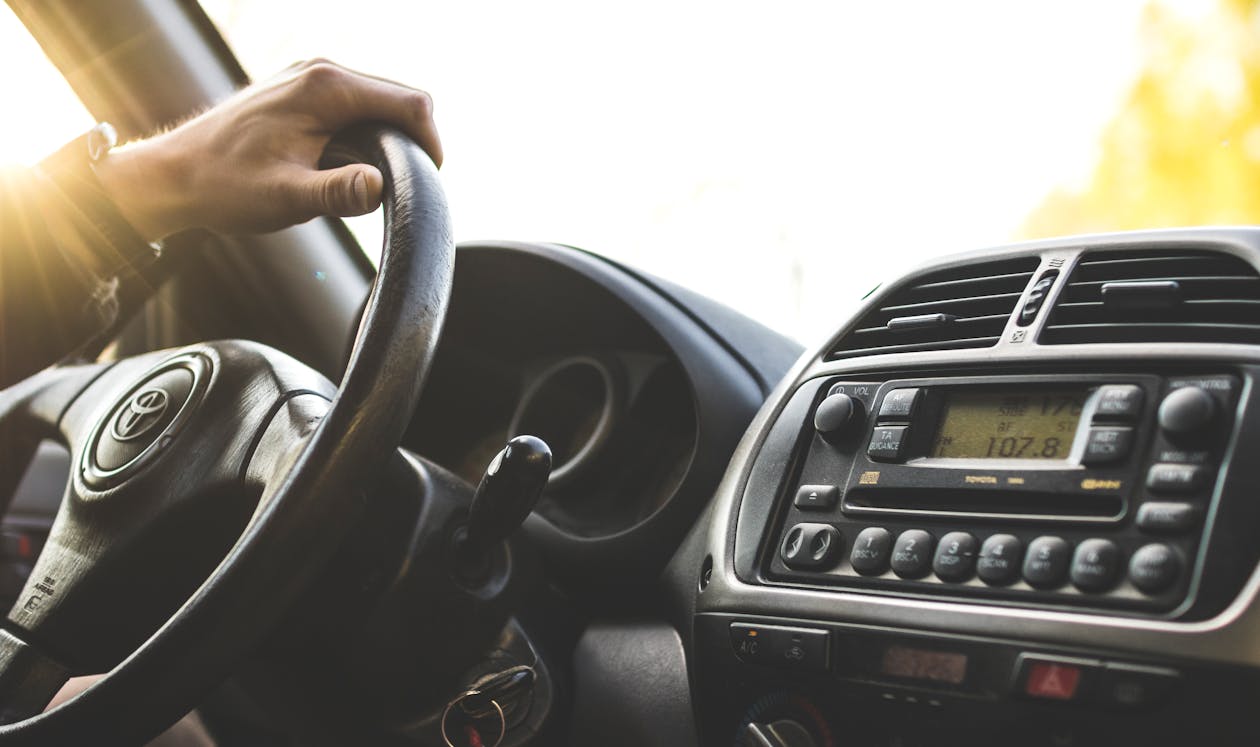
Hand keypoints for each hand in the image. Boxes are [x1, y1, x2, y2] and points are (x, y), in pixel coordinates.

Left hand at [94, 59, 441, 239]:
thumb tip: (380, 187)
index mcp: (326, 88)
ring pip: (379, 101)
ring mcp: (310, 78)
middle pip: (400, 98)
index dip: (431, 142)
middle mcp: (321, 72)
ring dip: (391, 139)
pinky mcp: (303, 92)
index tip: (428, 182)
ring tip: (378, 181)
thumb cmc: (226, 186)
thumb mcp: (286, 198)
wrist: (173, 175)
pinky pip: (356, 106)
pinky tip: (352, 166)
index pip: (410, 103)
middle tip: (407, 189)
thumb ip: (337, 193)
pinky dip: (368, 134)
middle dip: (413, 141)